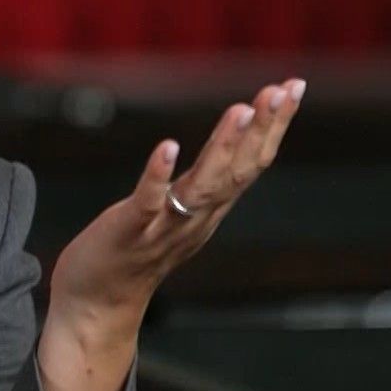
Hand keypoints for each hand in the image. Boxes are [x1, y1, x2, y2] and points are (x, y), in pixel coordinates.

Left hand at [47, 79, 304, 340]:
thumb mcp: (179, 212)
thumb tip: (229, 141)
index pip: (252, 163)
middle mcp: (196, 218)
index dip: (274, 126)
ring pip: (203, 186)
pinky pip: (147, 203)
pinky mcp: (128, 232)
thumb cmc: (134, 251)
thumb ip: (205, 182)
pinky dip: (158, 176)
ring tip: (241, 110)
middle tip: (282, 90)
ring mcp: (164, 227)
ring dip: (223, 147)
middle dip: (263, 129)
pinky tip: (168, 146)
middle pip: (238, 171)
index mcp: (210, 209)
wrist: (96, 305)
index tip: (294, 86)